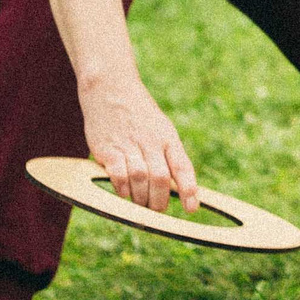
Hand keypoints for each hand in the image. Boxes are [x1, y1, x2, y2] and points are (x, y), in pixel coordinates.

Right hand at [78, 74, 199, 213]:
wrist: (111, 88)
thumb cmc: (139, 114)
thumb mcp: (161, 128)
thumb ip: (168, 155)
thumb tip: (177, 186)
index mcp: (168, 137)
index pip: (182, 166)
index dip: (188, 190)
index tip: (192, 208)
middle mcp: (150, 141)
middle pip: (160, 178)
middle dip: (159, 201)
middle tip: (157, 211)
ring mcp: (128, 145)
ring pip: (139, 179)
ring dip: (141, 199)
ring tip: (141, 206)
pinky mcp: (107, 149)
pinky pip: (118, 175)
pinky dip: (122, 189)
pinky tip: (124, 194)